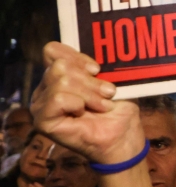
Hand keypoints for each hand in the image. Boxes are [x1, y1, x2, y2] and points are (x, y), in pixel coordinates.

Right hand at [30, 42, 144, 163]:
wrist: (123, 135)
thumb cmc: (118, 108)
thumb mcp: (109, 78)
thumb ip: (92, 65)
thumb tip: (90, 58)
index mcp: (58, 75)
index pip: (52, 50)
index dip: (76, 56)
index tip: (97, 69)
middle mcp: (45, 88)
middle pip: (60, 66)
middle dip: (90, 80)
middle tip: (107, 93)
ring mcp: (41, 104)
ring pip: (60, 80)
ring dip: (89, 93)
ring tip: (102, 105)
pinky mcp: (43, 120)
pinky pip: (58, 98)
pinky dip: (78, 103)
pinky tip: (84, 113)